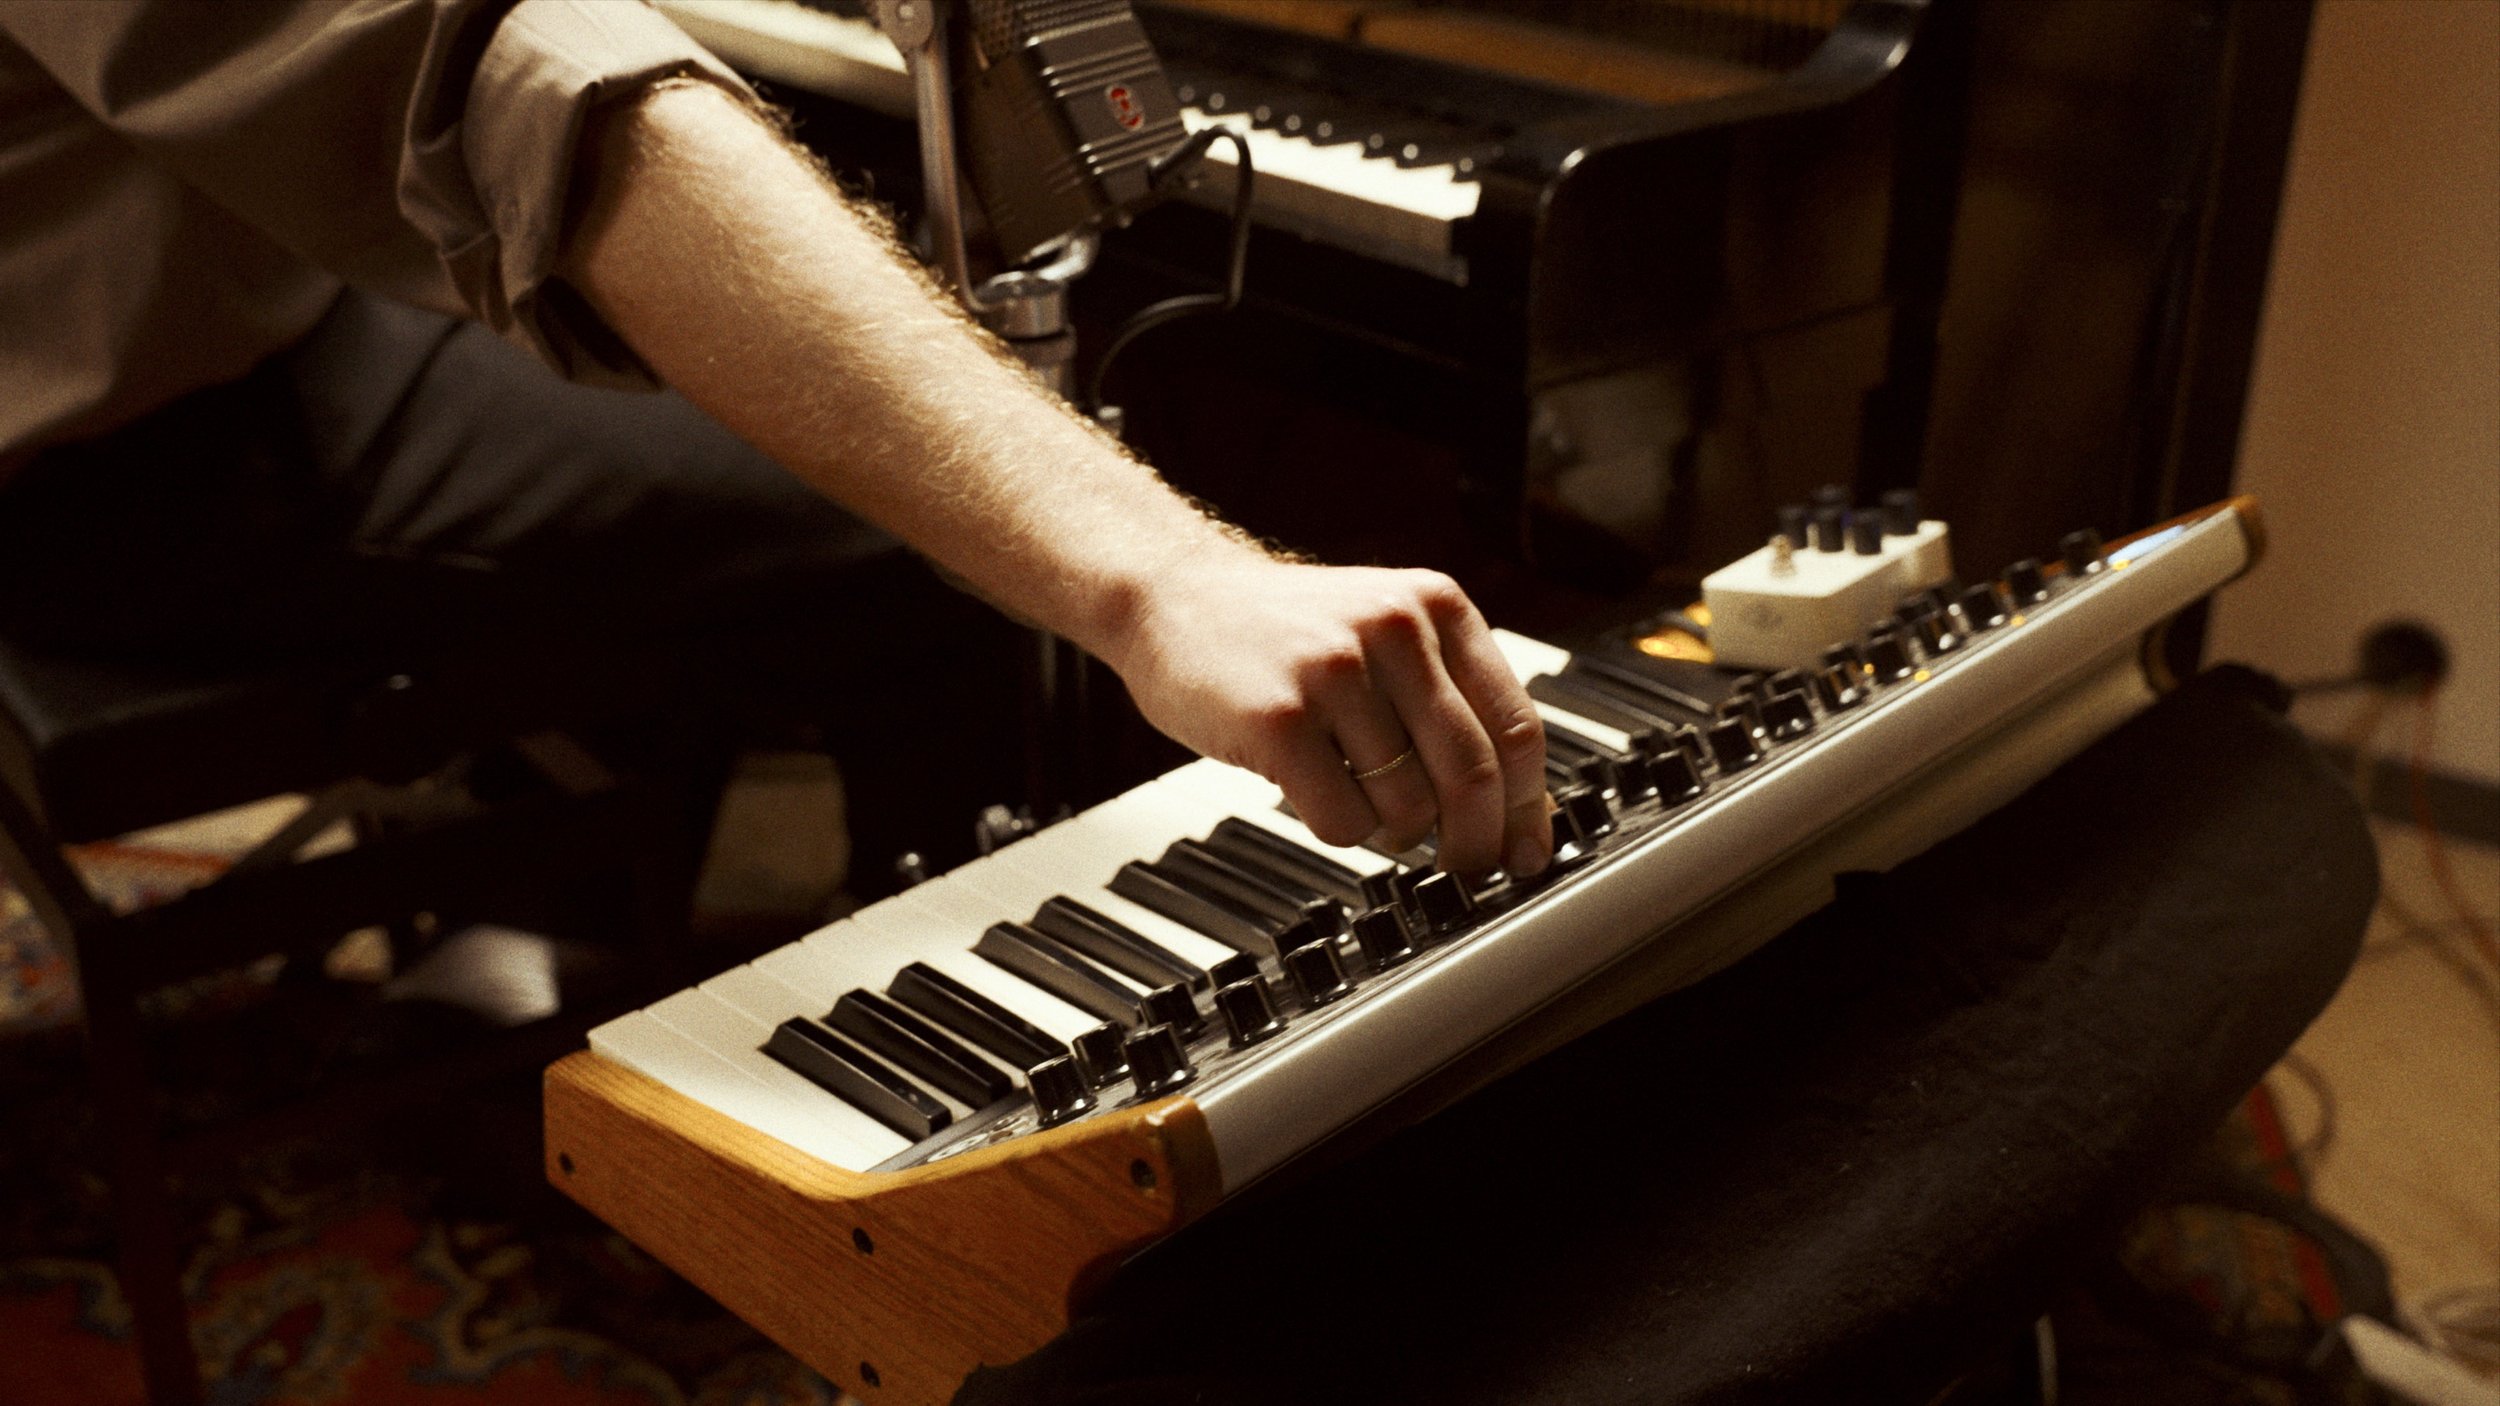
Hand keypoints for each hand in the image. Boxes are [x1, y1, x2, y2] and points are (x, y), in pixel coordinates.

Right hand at [1104, 554, 1551, 878]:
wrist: (1174, 596)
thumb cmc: (1284, 633)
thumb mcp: (1384, 631)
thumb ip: (1449, 699)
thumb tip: (1513, 813)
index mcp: (1436, 607)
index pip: (1515, 726)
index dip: (1528, 805)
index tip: (1526, 851)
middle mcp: (1395, 629)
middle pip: (1473, 773)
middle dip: (1475, 841)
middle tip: (1463, 866)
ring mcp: (1336, 671)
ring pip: (1408, 806)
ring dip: (1394, 832)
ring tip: (1361, 801)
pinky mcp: (1280, 718)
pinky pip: (1344, 820)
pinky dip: (1339, 829)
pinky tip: (1316, 794)